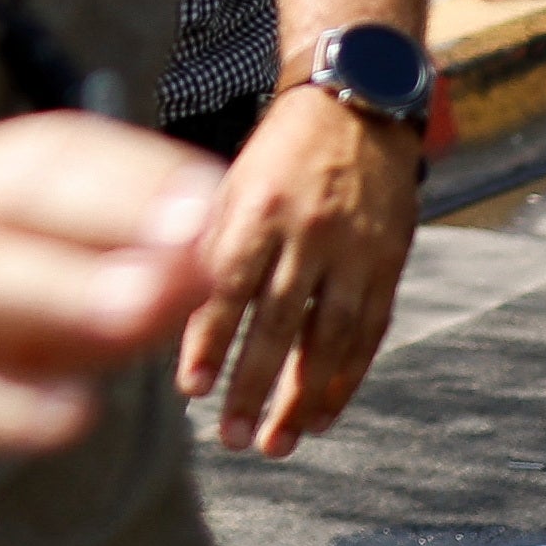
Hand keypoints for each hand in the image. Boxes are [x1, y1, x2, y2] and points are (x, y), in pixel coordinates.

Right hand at [0, 117, 221, 545]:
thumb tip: (211, 271)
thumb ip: (101, 300)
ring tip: (142, 306)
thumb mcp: (8, 327)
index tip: (234, 194)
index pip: (43, 152)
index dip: (139, 167)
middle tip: (206, 232)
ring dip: (50, 285)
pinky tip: (68, 418)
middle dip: (105, 209)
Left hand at [177, 84, 420, 454]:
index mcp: (255, 205)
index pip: (226, 283)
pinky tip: (321, 412)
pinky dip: (344, 378)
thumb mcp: (230, 178)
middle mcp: (306, 230)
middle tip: (230, 436)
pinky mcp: (387, 264)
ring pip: (327, 338)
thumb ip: (207, 237)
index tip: (190, 389)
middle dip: (253, 385)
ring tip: (276, 441)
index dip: (208, 340)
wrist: (356, 104)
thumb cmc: (276, 148)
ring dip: (300, 397)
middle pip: (277, 323)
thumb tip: (159, 299)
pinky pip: (366, 333)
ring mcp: (353, 250)